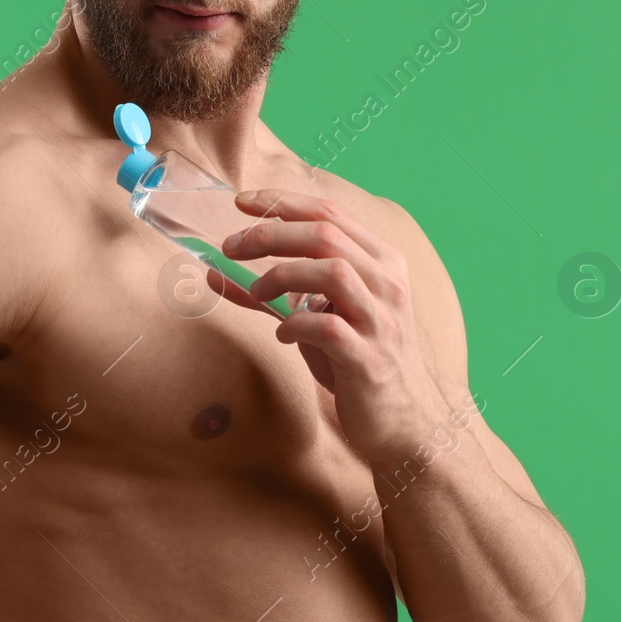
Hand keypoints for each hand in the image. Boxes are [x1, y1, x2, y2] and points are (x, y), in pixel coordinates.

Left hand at [208, 189, 452, 463]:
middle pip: (325, 235)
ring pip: (332, 272)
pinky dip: (295, 325)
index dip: (282, 202)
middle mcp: (388, 284)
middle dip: (271, 234)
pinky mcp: (369, 360)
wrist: (404, 421)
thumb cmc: (356, 362)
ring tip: (257, 292)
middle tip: (231, 247)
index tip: (242, 200)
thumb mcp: (318, 317)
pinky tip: (283, 335)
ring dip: (282, 275)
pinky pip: (328, 329)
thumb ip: (276, 293)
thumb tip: (215, 273)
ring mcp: (381, 321)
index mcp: (382, 262)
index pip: (329, 214)